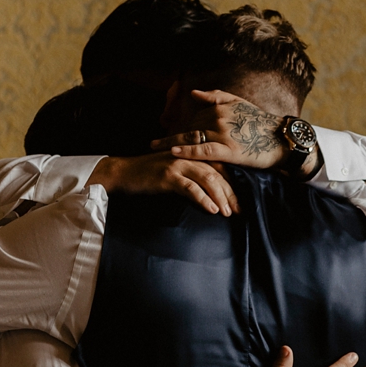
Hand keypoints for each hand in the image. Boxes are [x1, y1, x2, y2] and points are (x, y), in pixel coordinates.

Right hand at [87, 153, 238, 215]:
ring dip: (221, 197)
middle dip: (231, 193)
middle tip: (240, 210)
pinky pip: (190, 188)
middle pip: (219, 173)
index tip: (241, 201)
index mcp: (193, 154)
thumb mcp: (175, 169)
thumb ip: (193, 174)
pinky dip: (203, 199)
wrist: (124, 172)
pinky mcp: (168, 176)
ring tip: (228, 212)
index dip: (233, 184)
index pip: (220, 166)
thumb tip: (214, 190)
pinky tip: (212, 209)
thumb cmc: (150, 174)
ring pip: (208, 179)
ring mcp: (178, 164)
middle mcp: (188, 156)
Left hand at [151, 90, 286, 168]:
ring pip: (191, 138)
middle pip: (188, 128)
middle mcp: (218, 119)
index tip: (164, 135)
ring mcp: (223, 134)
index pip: (193, 118)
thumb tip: (193, 93)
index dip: (179, 128)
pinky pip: (203, 150)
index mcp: (219, 108)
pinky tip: (173, 152)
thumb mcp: (240, 103)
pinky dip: (187, 151)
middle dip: (169, 136)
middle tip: (151, 144)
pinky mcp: (229, 150)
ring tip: (153, 148)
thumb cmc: (261, 123)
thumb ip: (216, 97)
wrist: (281, 139)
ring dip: (169, 143)